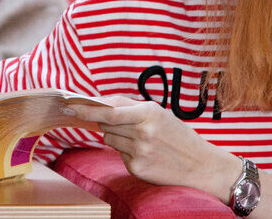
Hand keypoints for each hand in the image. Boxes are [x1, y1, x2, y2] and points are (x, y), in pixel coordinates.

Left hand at [64, 96, 240, 199]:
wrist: (201, 165)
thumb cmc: (178, 136)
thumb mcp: (159, 114)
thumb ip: (129, 107)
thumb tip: (99, 103)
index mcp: (149, 113)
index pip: (108, 111)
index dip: (86, 108)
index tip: (70, 106)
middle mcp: (143, 132)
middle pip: (106, 124)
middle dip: (106, 122)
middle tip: (122, 124)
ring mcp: (140, 152)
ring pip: (109, 140)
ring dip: (117, 138)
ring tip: (141, 141)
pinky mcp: (137, 169)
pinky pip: (120, 155)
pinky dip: (127, 153)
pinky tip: (146, 154)